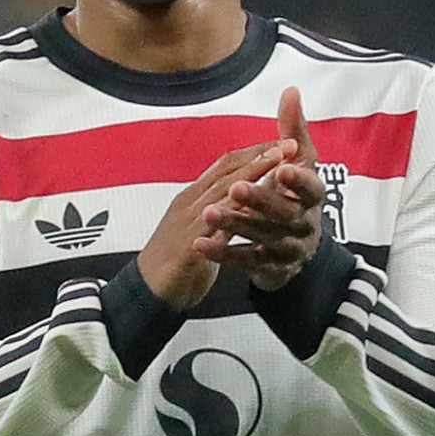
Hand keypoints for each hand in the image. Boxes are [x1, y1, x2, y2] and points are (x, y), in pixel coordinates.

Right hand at [134, 117, 312, 309]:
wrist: (146, 292)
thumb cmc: (176, 261)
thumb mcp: (202, 230)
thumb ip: (222, 213)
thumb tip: (246, 199)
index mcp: (193, 198)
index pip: (226, 166)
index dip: (254, 153)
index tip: (282, 143)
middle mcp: (190, 203)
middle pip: (227, 172)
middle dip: (259, 156)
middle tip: (288, 145)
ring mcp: (187, 222)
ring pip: (221, 192)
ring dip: (251, 175)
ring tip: (276, 163)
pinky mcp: (187, 246)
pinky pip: (212, 227)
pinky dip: (233, 213)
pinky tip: (254, 206)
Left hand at [198, 86, 329, 292]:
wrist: (297, 247)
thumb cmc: (295, 194)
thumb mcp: (300, 163)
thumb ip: (294, 129)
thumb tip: (291, 90)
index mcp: (313, 196)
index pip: (312, 187)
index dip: (299, 178)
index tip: (283, 166)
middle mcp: (305, 223)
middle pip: (285, 212)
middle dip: (261, 199)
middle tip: (237, 188)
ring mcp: (288, 247)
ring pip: (263, 236)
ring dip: (236, 224)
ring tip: (209, 213)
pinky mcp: (269, 267)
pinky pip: (246, 261)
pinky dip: (224, 253)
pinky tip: (201, 244)